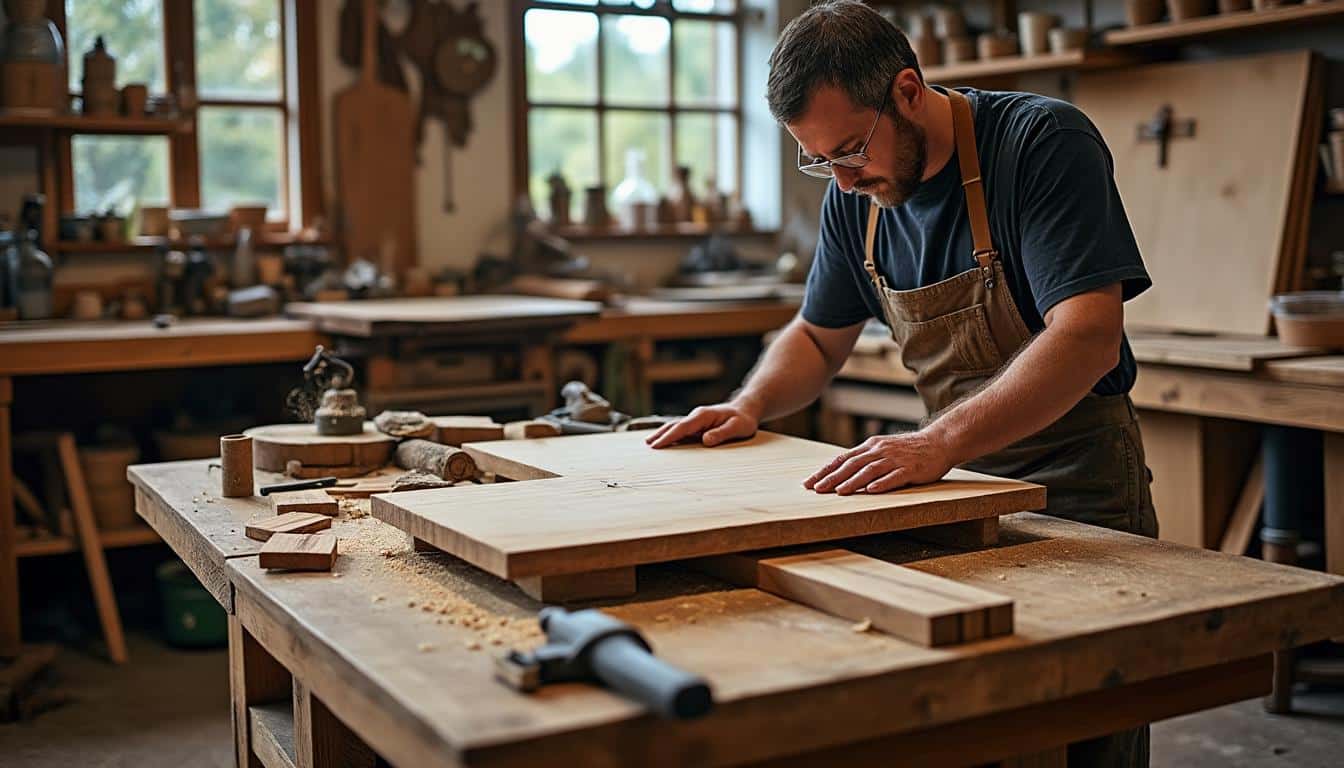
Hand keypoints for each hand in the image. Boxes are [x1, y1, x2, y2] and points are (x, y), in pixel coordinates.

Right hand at [644, 403, 758, 448]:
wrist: (746, 410)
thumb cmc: (743, 420)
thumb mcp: (738, 427)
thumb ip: (722, 433)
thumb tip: (705, 440)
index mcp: (703, 416)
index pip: (682, 427)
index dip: (669, 436)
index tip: (657, 445)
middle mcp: (697, 416)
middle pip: (674, 426)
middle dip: (660, 435)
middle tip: (648, 445)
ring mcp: (696, 420)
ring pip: (676, 427)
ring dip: (662, 434)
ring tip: (649, 443)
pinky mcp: (698, 425)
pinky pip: (681, 430)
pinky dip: (670, 435)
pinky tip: (664, 441)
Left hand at [804, 430, 954, 494]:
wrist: (939, 442)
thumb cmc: (909, 449)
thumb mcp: (883, 449)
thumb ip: (865, 459)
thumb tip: (842, 471)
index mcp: (871, 447)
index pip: (842, 459)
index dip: (825, 471)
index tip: (809, 482)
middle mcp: (880, 451)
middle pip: (852, 464)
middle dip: (832, 477)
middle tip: (816, 489)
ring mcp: (895, 459)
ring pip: (869, 470)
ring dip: (853, 481)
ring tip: (839, 492)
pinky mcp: (911, 469)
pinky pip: (894, 476)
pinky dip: (882, 483)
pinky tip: (871, 490)